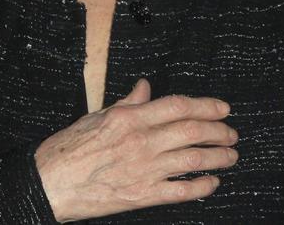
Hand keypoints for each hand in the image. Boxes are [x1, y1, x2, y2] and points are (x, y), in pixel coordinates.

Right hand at [34, 78, 237, 221]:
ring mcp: (144, 169)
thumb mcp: (96, 116)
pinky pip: (182, 190)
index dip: (206, 106)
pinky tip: (212, 183)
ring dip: (218, 157)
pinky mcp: (143, 195)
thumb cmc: (67, 148)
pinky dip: (202, 186)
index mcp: (129, 118)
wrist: (51, 182)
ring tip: (230, 156)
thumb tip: (145, 88)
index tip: (222, 108)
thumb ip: (126, 103)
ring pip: (193, 159)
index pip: (177, 106)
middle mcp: (141, 141)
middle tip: (232, 133)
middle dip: (219, 131)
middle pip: (192, 131)